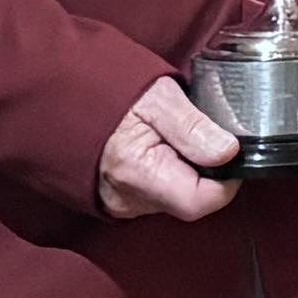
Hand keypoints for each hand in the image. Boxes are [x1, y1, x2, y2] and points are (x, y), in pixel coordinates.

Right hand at [96, 76, 243, 220]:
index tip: (231, 152)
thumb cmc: (108, 93)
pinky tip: (163, 150)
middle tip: (199, 136)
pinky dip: (170, 174)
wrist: (67, 98)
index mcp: (136, 172)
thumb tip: (228, 151)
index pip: (199, 201)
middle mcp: (128, 198)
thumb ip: (193, 125)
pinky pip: (160, 195)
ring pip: (177, 198)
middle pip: (191, 201)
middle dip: (207, 172)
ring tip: (175, 139)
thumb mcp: (158, 97)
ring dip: (188, 172)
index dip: (226, 180)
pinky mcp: (123, 202)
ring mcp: (124, 204)